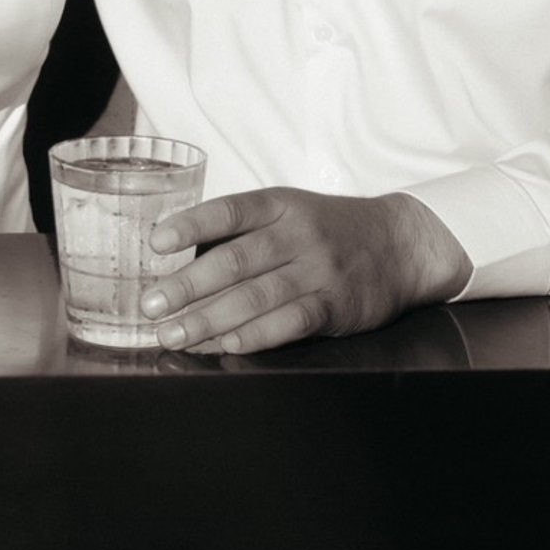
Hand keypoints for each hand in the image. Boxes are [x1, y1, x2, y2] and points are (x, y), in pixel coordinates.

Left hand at [140, 186, 467, 354]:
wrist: (398, 243)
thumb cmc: (328, 229)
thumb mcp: (289, 212)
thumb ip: (244, 232)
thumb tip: (181, 260)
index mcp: (279, 205)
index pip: (228, 211)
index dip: (190, 225)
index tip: (155, 242)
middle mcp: (296, 234)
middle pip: (234, 261)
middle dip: (186, 286)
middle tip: (151, 306)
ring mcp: (317, 271)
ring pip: (255, 297)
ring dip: (208, 319)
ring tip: (174, 334)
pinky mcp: (334, 307)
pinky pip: (288, 324)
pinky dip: (253, 336)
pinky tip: (224, 344)